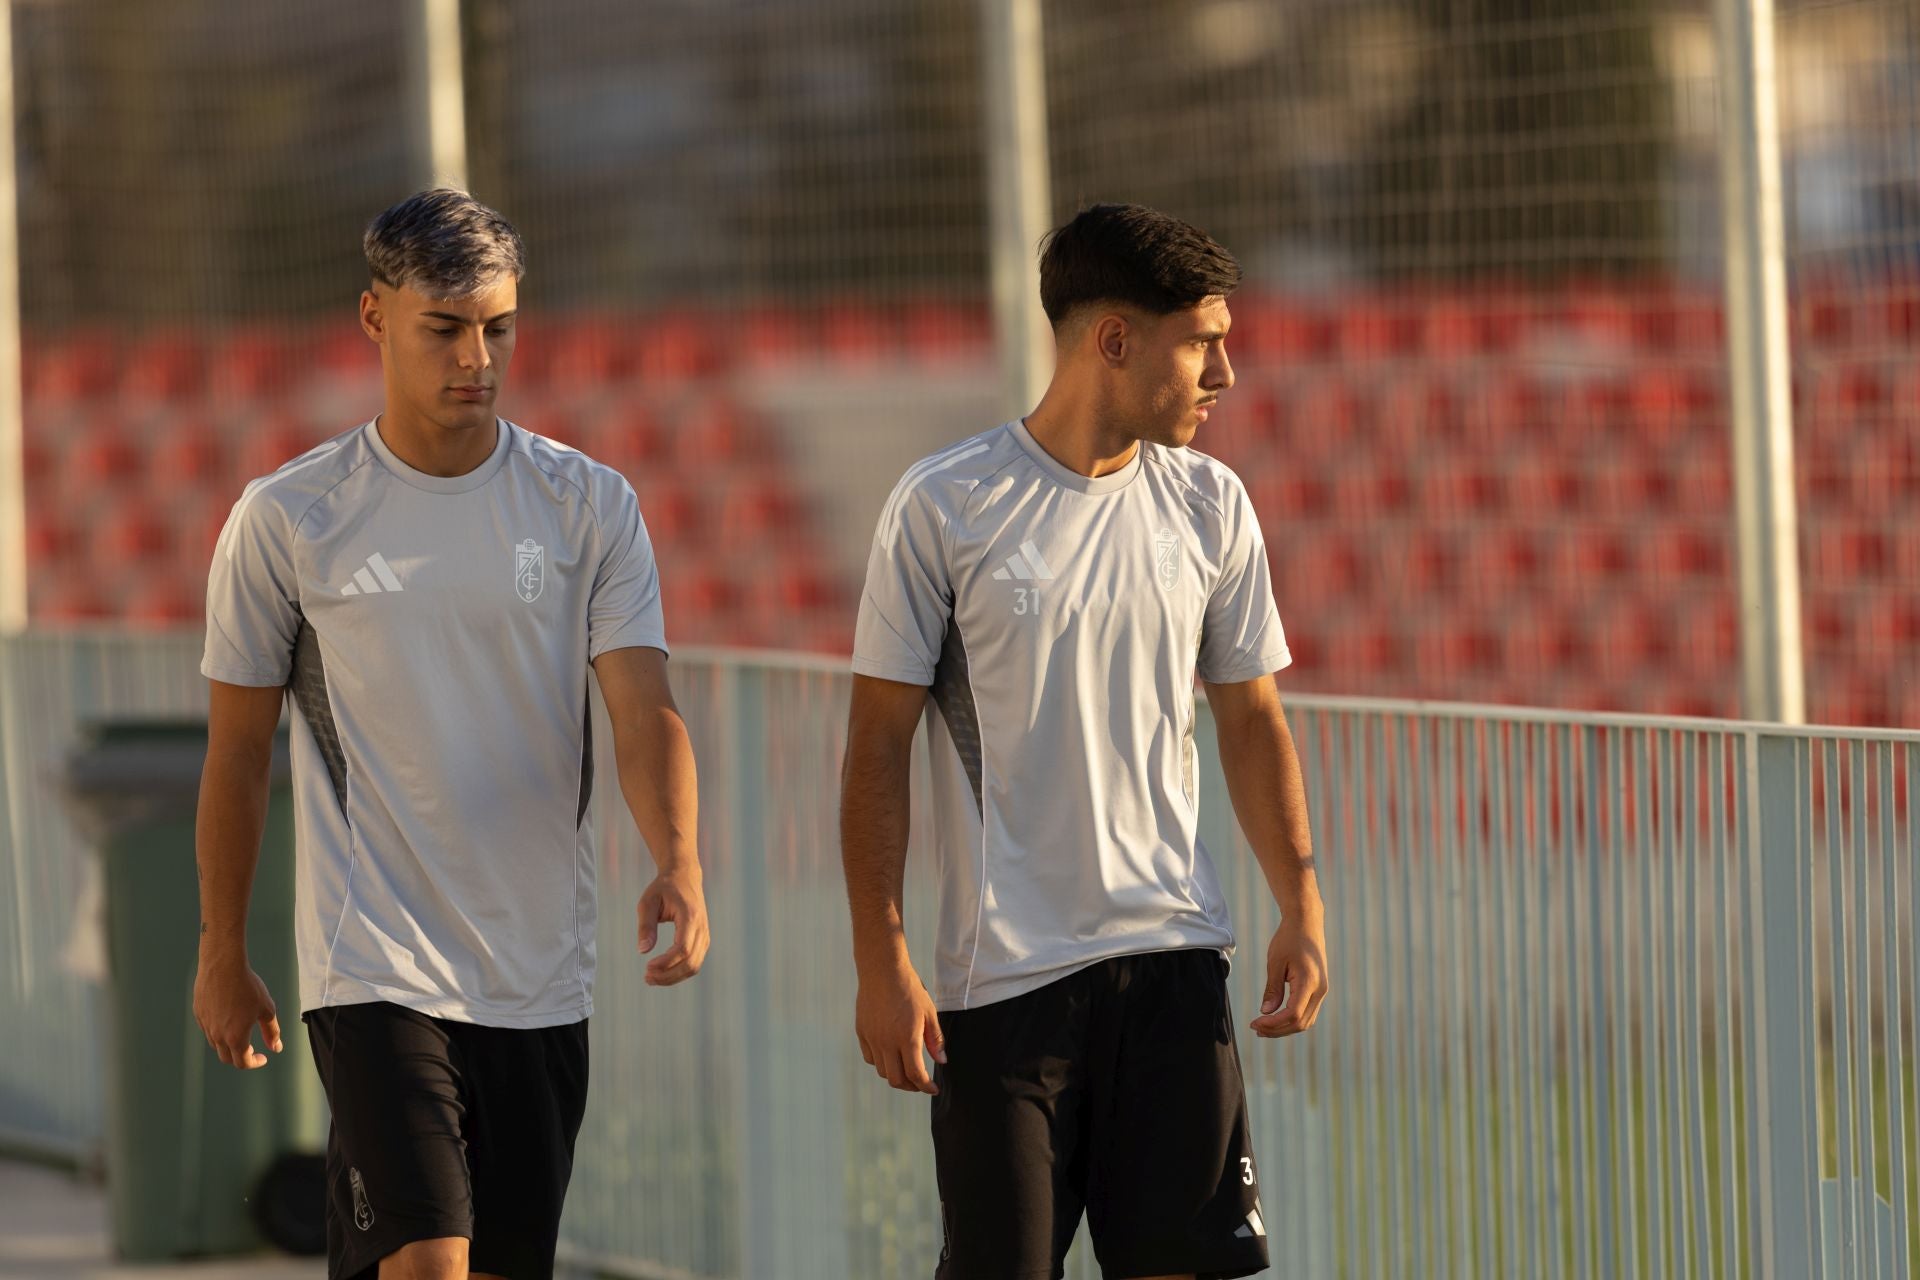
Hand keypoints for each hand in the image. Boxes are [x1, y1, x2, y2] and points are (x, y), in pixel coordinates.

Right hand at [192, 951, 280, 1068]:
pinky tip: (228, 1018)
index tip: (263, 1057)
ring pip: (216, 1044)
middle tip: (252, 1049)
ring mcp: (205, 1025)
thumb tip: (276, 1047)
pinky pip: (208, 1029)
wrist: (223, 966)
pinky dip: (218, 1031)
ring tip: (241, 1032)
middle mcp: (217, 1035)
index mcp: (235, 1037)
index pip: (243, 1062)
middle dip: (241, 1057)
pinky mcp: (199, 1014)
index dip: (255, 1063)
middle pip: (227, 1058)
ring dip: (229, 1045)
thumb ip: (271, 1031)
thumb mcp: (267, 1009)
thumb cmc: (248, 986)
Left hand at [637, 869, 708, 985]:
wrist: (685, 877)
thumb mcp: (648, 902)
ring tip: (651, 978)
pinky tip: (662, 972)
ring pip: (694, 966)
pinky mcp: (703, 940)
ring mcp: (705, 935)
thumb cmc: (663, 888)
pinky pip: (694, 963)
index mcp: (690, 916)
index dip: (666, 963)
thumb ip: (645, 926)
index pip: (683, 949)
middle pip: (690, 962)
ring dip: (673, 977)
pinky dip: (679, 972)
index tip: (647, 966)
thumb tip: (642, 951)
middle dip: (668, 975)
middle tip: (646, 977)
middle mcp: (702, 928)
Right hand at [854, 958, 944, 1093]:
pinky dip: (881, 1063)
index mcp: (907, 1037)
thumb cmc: (909, 989)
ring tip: (906, 1069)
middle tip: (920, 1083)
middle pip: (896, 1079)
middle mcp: (887, 1042)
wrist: (882, 970)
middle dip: (911, 1086)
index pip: (915, 1074)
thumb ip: (935, 1039)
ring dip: (896, 1075)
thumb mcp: (929, 1012)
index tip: (933, 1089)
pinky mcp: (861, 1032)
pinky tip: (890, 1056)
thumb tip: (941, 1061)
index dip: (925, 1086)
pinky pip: (870, 1057)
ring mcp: (872, 1038)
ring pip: (882, 1071)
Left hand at [1249, 908, 1328, 1037]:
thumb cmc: (1288, 938)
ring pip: (1306, 1021)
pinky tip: (1276, 1018)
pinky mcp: (1319, 989)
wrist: (1307, 923)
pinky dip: (1292, 1020)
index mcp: (1309, 982)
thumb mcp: (1275, 962)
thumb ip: (1272, 988)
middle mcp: (1320, 990)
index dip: (1273, 1024)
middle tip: (1255, 1028)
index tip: (1254, 1023)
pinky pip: (1308, 1012)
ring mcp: (1322, 990)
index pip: (1292, 1014)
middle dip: (1277, 1030)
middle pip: (1300, 1023)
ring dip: (1285, 1028)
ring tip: (1263, 1027)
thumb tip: (1266, 1012)